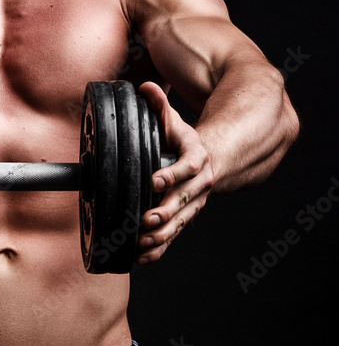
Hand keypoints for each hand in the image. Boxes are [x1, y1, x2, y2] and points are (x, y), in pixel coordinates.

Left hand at [136, 82, 213, 263]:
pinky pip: (172, 237)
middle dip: (166, 212)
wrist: (204, 162)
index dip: (173, 174)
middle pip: (185, 200)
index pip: (189, 166)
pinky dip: (158, 250)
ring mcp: (193, 204)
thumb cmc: (181, 141)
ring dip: (162, 235)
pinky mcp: (183, 219)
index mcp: (198, 158)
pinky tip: (141, 258)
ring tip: (142, 242)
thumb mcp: (173, 122)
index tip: (154, 181)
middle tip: (147, 220)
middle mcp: (199, 184)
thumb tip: (145, 87)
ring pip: (180, 222)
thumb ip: (159, 106)